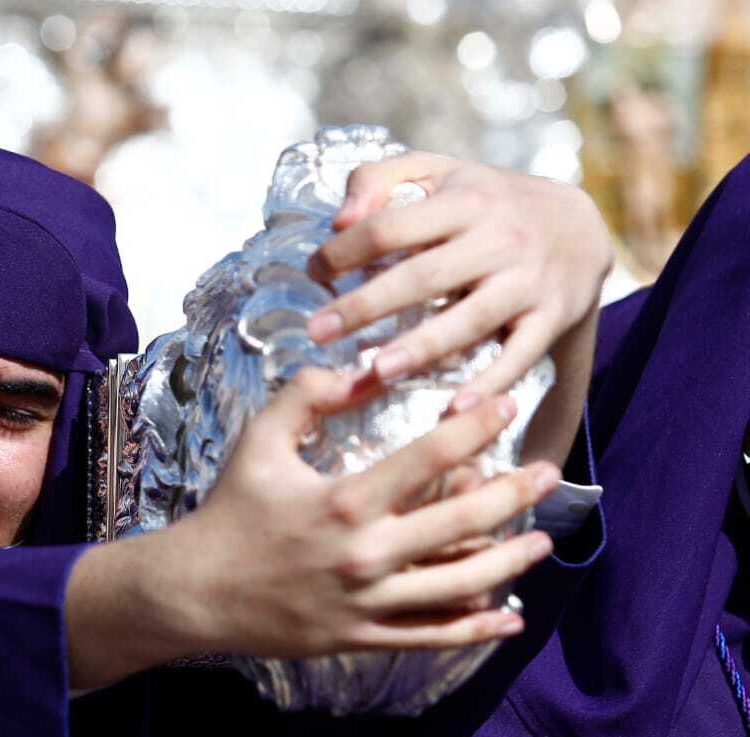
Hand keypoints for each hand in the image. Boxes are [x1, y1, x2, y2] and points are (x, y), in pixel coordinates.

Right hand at [65, 369, 559, 687]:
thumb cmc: (229, 510)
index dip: (477, 428)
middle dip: (514, 493)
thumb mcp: (258, 442)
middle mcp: (364, 554)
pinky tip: (509, 616)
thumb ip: (307, 396)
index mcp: (344, 500)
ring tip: (541, 541)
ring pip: (460, 585)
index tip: (506, 407)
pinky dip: (476, 629)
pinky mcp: (362, 636)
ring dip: (510, 561)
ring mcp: (367, 601)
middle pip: (463, 522)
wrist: (195, 591)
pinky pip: (431, 636)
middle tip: (549, 474)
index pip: (430, 459)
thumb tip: (359, 366)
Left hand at [303, 152, 612, 404]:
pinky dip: (489, 383)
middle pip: (423, 276)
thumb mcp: (436, 172)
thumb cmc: (485, 200)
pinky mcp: (550, 318)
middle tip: (318, 332)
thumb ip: (379, 180)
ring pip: (470, 319)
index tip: (312, 273)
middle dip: (367, 306)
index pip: (391, 227)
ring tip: (378, 371)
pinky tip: (454, 409)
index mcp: (464, 200)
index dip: (345, 251)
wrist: (579, 224)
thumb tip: (340, 221)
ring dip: (423, 347)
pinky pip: (518, 356)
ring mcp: (526, 281)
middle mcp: (498, 239)